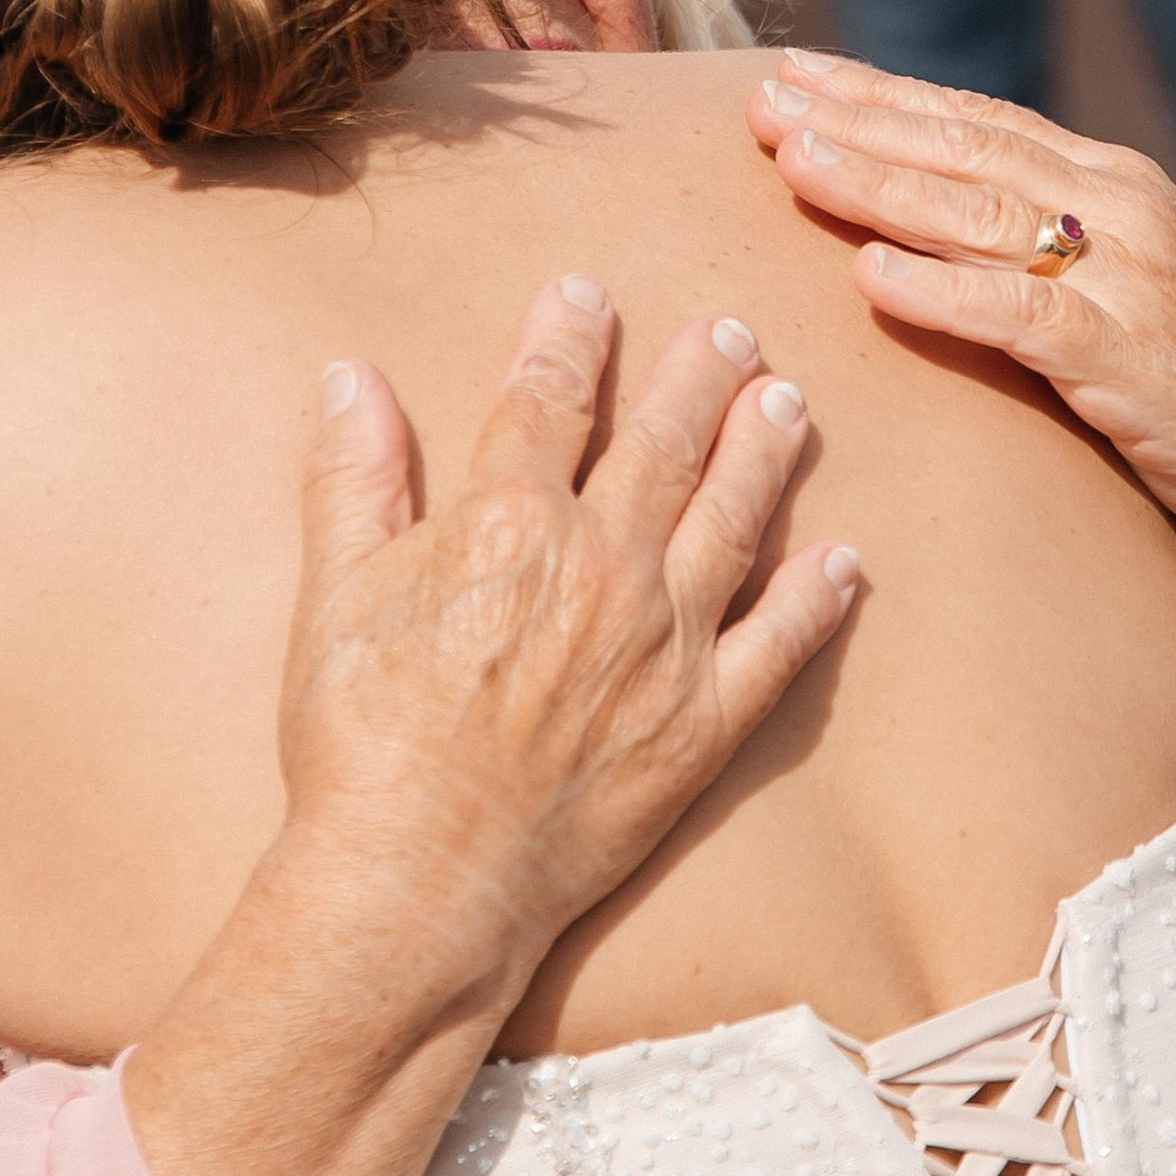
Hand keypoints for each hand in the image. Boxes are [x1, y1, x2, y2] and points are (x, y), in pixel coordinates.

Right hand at [280, 273, 857, 1015]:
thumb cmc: (360, 743)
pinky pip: (779, 647)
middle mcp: (603, 564)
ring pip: (734, 520)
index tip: (587, 293)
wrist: (419, 881)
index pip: (548, 397)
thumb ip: (353, 479)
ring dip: (764, 453)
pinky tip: (842, 563)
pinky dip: (815, 600)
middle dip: (698, 375)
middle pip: (664, 442)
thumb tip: (353, 377)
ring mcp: (665, 643)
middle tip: (730, 331)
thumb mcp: (333, 595)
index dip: (569, 335)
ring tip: (787, 403)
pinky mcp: (702, 724)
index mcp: (509, 520)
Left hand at [746, 53, 1175, 611]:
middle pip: (963, 148)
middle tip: (762, 98)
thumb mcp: (1131, 278)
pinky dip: (939, 290)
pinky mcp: (1129, 354)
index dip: (881, 93)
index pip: (978, 119)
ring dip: (877, 184)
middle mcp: (1119, 207)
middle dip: (856, 120)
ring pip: (978, 214)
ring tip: (791, 162)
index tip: (795, 74)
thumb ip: (1050, 238)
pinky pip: (1017, 314)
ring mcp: (1128, 276)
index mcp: (1114, 181)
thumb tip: (939, 211)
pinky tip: (869, 275)